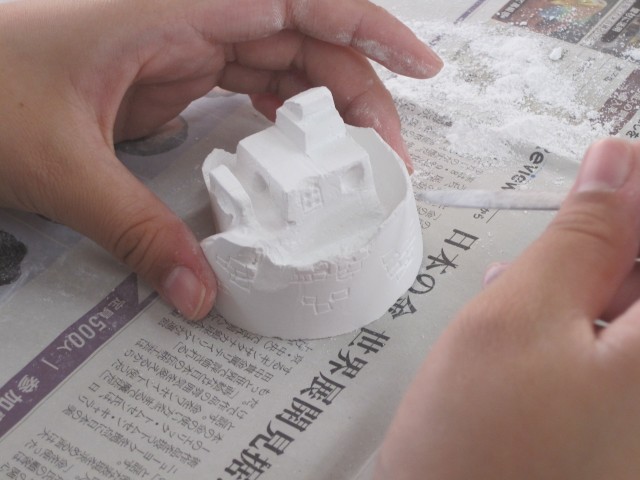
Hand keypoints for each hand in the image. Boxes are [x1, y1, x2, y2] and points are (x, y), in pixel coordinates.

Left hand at [0, 0, 441, 318]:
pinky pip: (249, 81)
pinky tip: (300, 141)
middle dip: (357, 91)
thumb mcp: (61, 164)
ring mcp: (183, 42)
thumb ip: (136, 229)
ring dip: (326, 105)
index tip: (419, 62)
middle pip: (302, 38)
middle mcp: (189, 15)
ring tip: (358, 156)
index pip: (297, 0)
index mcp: (172, 6)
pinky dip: (284, 110)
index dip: (368, 27)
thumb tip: (198, 292)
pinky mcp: (174, 71)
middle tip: (388, 155)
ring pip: (281, 61)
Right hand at [375, 138, 639, 478]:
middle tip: (555, 228)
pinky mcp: (614, 422)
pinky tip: (530, 312)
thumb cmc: (480, 450)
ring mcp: (636, 404)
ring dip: (585, 276)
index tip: (605, 169)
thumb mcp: (519, 317)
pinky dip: (575, 315)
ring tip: (527, 278)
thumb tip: (615, 165)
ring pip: (628, 306)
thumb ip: (580, 237)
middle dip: (611, 235)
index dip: (638, 189)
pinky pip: (612, 344)